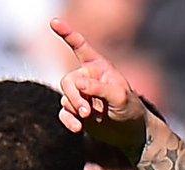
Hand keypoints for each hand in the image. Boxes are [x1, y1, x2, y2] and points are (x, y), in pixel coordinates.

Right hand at [52, 18, 148, 154]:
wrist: (130, 131)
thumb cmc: (130, 109)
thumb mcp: (121, 97)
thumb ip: (100, 88)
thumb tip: (78, 84)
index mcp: (98, 67)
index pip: (80, 46)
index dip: (67, 33)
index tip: (54, 22)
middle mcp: (86, 78)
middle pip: (67, 81)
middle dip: (75, 96)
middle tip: (87, 111)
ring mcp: (79, 95)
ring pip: (65, 98)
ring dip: (75, 108)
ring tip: (89, 117)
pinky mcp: (75, 111)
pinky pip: (63, 113)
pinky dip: (68, 121)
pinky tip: (78, 128)